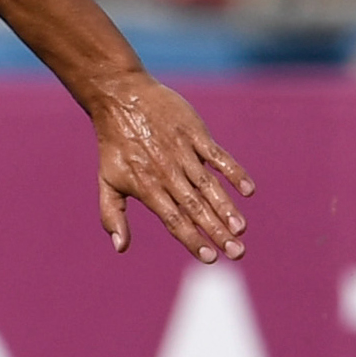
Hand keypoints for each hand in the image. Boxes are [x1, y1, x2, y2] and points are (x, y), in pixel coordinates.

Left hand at [87, 73, 254, 262]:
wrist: (121, 98)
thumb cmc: (114, 145)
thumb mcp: (107, 181)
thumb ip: (112, 215)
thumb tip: (120, 248)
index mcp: (147, 187)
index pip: (173, 220)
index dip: (192, 239)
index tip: (210, 258)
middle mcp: (167, 172)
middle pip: (195, 207)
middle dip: (217, 232)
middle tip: (238, 253)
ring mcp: (182, 152)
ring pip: (209, 186)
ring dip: (227, 208)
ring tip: (241, 229)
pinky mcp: (195, 134)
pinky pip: (218, 156)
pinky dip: (234, 172)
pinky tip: (248, 191)